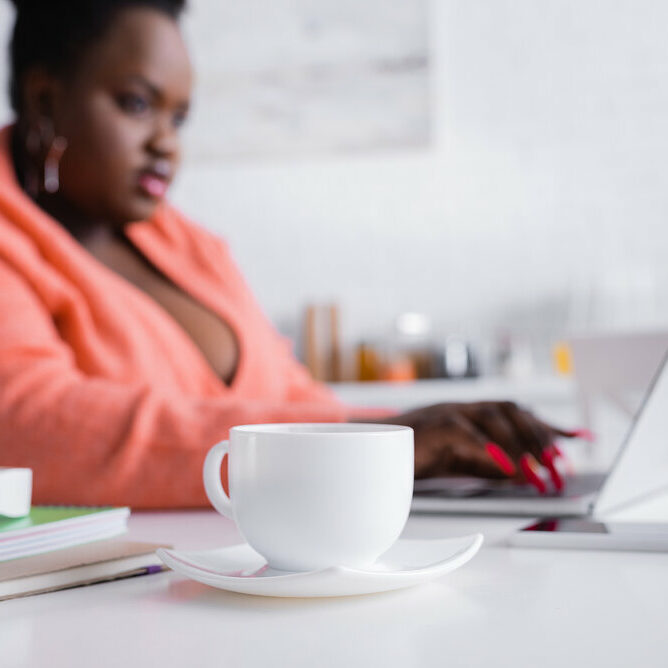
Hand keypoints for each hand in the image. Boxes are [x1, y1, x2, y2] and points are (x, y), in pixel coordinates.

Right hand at [381, 401, 582, 493]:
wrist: (372, 451)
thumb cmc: (413, 457)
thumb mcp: (460, 462)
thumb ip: (490, 463)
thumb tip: (524, 473)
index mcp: (470, 413)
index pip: (517, 412)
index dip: (548, 424)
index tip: (578, 438)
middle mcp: (462, 407)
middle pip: (511, 410)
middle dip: (540, 437)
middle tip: (559, 466)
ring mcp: (447, 411)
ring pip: (494, 418)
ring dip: (521, 446)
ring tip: (540, 473)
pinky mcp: (433, 424)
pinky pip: (467, 434)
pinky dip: (490, 450)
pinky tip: (507, 467)